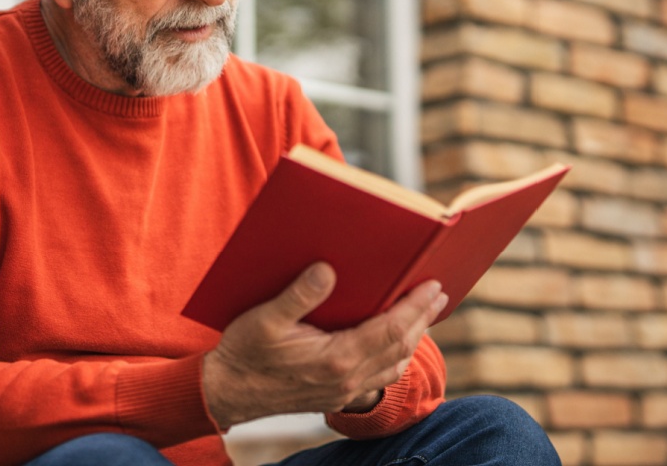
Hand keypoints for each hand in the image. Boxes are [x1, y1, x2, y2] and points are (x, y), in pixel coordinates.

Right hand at [201, 262, 447, 429]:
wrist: (227, 392)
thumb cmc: (244, 352)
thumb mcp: (265, 317)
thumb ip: (299, 294)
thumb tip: (328, 270)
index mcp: (335, 358)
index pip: (391, 331)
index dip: (416, 307)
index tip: (434, 286)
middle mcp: (346, 379)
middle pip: (400, 349)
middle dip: (422, 319)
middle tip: (439, 294)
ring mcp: (343, 392)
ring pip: (393, 367)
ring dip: (412, 340)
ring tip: (423, 315)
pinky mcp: (336, 396)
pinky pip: (379, 379)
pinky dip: (394, 358)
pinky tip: (393, 344)